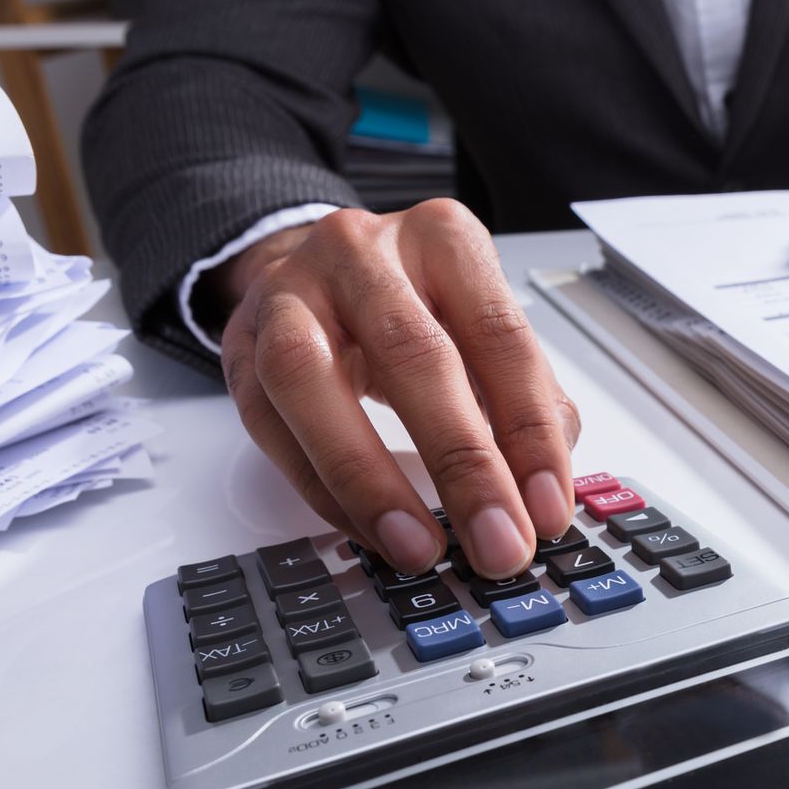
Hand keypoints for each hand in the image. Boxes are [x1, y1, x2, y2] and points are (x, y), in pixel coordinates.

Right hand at [213, 200, 580, 577]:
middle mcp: (362, 251)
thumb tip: (542, 488)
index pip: (500, 336)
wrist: (309, 270)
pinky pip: (273, 425)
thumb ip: (520, 398)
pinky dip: (326, 490)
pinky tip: (370, 530)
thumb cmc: (408, 306)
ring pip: (314, 381)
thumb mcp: (475, 327)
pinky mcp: (241, 345)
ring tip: (419, 549)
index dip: (530, 432)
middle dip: (464, 465)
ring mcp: (290, 292)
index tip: (548, 508)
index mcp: (442, 240)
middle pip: (416, 356)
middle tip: (497, 541)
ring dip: (372, 481)